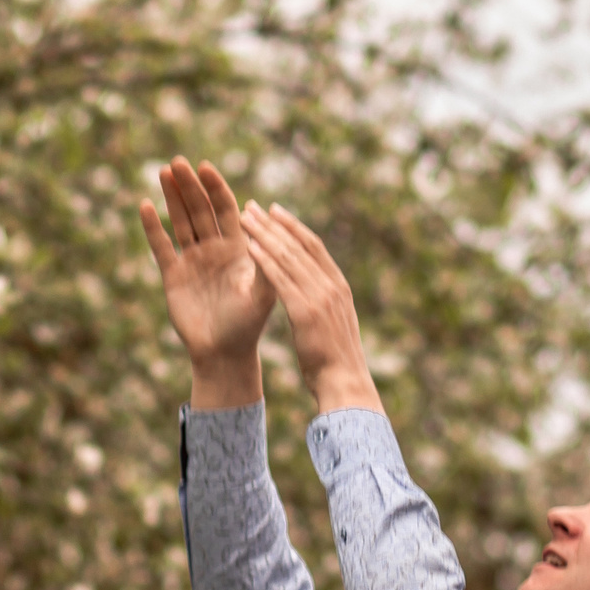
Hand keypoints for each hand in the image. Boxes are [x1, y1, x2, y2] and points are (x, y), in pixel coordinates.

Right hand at [141, 159, 274, 408]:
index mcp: (238, 247)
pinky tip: (146, 205)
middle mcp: (215, 249)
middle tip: (178, 161)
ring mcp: (193, 260)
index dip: (216, 187)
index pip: (226, 209)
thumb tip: (267, 228)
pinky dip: (153, 227)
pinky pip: (161, 246)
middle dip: (190, 185)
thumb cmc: (248, 325)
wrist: (223, 354)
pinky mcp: (173, 275)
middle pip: (200, 209)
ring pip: (180, 221)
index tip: (206, 166)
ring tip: (163, 171)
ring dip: (172, 197)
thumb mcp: (264, 293)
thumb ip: (266, 264)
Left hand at [238, 203, 384, 416]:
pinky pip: (281, 279)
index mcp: (339, 286)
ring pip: (288, 256)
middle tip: (252, 206)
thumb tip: (311, 289)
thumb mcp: (334, 322)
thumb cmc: (335, 359)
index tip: (275, 211)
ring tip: (244, 218)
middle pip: (299, 245)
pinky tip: (249, 247)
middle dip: (273, 223)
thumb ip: (324, 301)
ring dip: (264, 234)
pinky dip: (264, 260)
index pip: (314, 246)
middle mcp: (331, 286)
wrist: (345, 383)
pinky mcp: (305, 311)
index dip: (293, 226)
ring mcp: (320, 297)